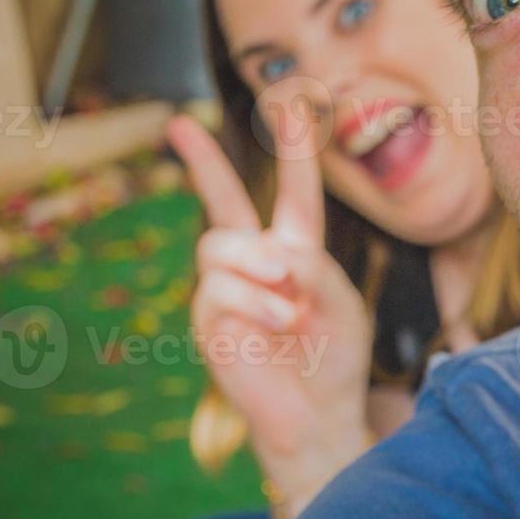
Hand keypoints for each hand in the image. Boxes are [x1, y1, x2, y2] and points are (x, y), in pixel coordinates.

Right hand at [168, 111, 374, 518]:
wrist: (318, 415)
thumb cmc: (334, 358)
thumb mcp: (342, 305)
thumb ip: (315, 269)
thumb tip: (272, 253)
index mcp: (296, 251)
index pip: (295, 193)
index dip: (294, 149)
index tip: (290, 103)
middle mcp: (256, 263)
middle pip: (221, 201)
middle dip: (200, 161)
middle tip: (177, 125)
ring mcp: (227, 291)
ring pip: (218, 246)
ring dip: (259, 268)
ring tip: (291, 304)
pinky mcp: (209, 322)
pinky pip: (219, 290)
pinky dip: (257, 302)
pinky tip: (280, 323)